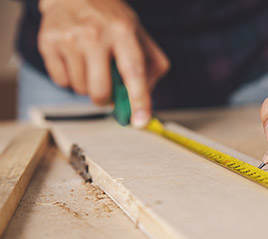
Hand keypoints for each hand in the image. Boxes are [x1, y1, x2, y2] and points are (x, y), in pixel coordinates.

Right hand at [38, 0, 169, 126]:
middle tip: (108, 91)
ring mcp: (69, 38)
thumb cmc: (111, 20)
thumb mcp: (139, 35)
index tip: (141, 121)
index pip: (134, 72)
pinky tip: (75, 61)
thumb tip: (148, 100)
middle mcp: (95, 34)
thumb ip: (151, 67)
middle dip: (106, 99)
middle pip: (101, 90)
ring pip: (80, 89)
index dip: (139, 99)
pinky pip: (61, 82)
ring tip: (91, 65)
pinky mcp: (48, 42)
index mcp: (123, 31)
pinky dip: (70, 79)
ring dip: (88, 87)